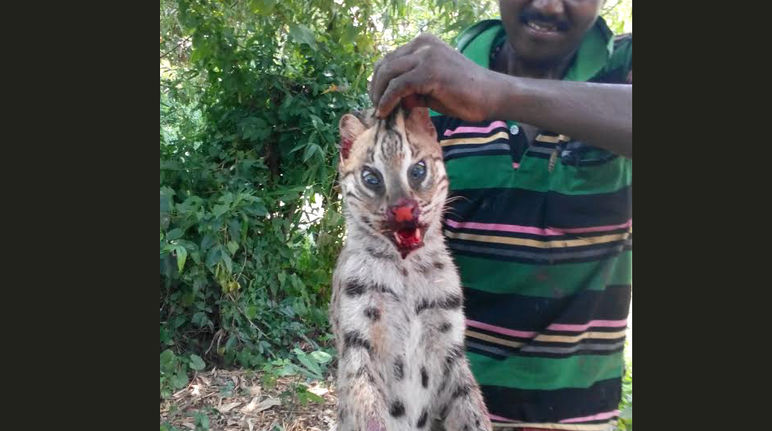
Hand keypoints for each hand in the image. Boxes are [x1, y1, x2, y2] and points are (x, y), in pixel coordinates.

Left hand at [369, 34, 496, 121]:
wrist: (493, 96)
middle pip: (386, 64)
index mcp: (424, 44)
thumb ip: (412, 89)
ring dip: (379, 94)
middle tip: (375, 107)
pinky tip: (385, 112)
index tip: (377, 98)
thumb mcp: (432, 89)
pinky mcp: (429, 72)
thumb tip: (392, 100)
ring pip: (388, 73)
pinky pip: (398, 86)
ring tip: (380, 111)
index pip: (391, 58)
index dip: (380, 79)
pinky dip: (388, 100)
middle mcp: (423, 44)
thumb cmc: (466, 95)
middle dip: (376, 87)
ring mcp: (426, 56)